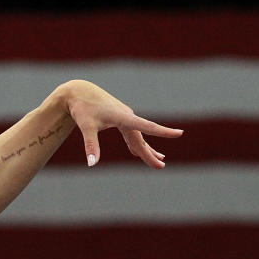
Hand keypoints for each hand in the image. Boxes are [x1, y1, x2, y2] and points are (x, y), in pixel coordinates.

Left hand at [59, 79, 182, 167]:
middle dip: (150, 153)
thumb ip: (91, 145)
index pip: (147, 126)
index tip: (179, 133)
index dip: (163, 132)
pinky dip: (136, 143)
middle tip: (160, 167)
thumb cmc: (82, 108)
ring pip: (138, 136)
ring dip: (146, 149)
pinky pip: (131, 133)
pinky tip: (137, 152)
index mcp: (124, 117)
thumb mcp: (86, 127)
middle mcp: (127, 116)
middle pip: (141, 138)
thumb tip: (92, 164)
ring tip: (159, 160)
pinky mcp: (119, 118)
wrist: (78, 92)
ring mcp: (125, 117)